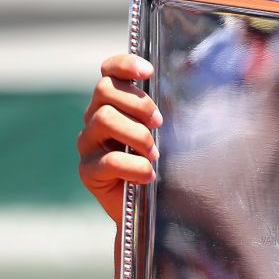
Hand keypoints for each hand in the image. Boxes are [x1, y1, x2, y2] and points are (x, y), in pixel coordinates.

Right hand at [78, 54, 162, 224]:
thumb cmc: (164, 167)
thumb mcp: (170, 136)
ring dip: (137, 135)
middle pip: (104, 90)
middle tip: (159, 123)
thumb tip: (190, 90)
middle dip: (138, 103)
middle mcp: (96, 120)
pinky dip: (134, 166)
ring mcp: (89, 145)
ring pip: (104, 119)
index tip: (148, 72)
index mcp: (115, 105)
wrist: (151, 212)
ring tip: (155, 154)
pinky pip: (107, 160)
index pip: (109, 72)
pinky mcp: (88, 172)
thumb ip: (169, 115)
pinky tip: (149, 176)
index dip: (124, 65)